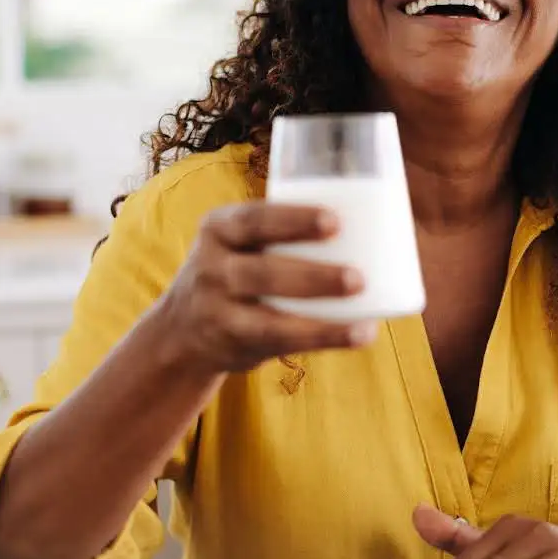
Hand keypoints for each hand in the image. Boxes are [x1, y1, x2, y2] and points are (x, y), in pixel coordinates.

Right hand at [146, 202, 376, 374]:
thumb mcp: (239, 242)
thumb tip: (375, 216)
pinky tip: (359, 335)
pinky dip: (323, 338)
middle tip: (359, 278)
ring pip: (271, 317)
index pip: (253, 220)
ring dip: (321, 318)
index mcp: (219, 228)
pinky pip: (280, 342)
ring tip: (364, 317)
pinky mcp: (233, 343)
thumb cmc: (236, 272)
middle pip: (263, 272)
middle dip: (313, 276)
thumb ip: (282, 231)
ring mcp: (218, 310)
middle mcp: (212, 268)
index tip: (335, 221)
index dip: (293, 220)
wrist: (182, 329)